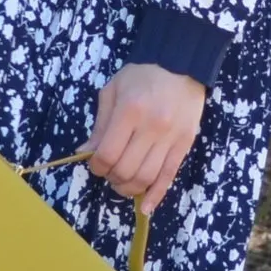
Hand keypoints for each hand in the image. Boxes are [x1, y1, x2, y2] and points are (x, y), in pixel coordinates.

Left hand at [84, 64, 208, 213]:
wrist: (181, 63)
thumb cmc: (142, 75)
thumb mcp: (113, 91)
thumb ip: (100, 124)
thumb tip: (85, 152)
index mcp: (130, 111)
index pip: (108, 154)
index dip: (97, 166)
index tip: (95, 164)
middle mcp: (151, 127)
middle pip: (127, 170)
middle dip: (112, 178)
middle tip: (109, 173)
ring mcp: (170, 137)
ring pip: (147, 177)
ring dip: (130, 189)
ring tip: (123, 184)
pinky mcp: (185, 144)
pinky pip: (169, 176)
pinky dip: (156, 195)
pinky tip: (146, 208)